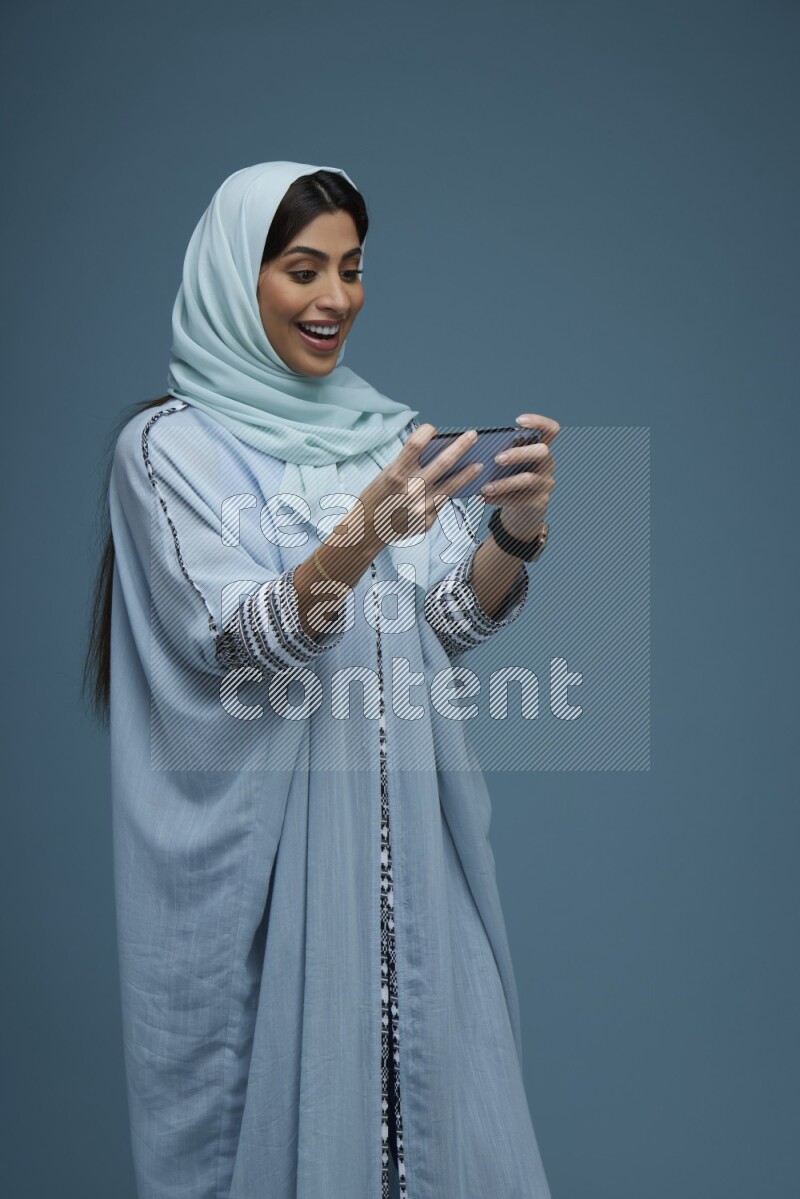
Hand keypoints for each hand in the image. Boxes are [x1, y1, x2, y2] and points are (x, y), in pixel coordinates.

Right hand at [351, 424, 483, 552]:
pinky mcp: (426, 522)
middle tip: (473, 436)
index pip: (416, 443)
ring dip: (468, 474)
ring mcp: (421, 508)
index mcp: (396, 474)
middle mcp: (410, 490)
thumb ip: (408, 465)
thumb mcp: (386, 476)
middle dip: (461, 446)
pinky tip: (457, 489)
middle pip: (443, 462)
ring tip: (479, 465)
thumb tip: (435, 451)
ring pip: (451, 486)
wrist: (367, 531)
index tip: (433, 428)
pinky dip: (448, 494)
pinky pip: (441, 503)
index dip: (426, 431)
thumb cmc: (376, 498)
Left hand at [481, 413, 559, 539]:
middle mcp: (547, 463)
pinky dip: (499, 498)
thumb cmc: (512, 479)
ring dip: (504, 482)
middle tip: (497, 458)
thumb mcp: (511, 464)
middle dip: (519, 453)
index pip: (551, 430)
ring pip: (528, 479)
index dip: (539, 422)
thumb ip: (503, 453)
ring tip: (484, 487)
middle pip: (542, 451)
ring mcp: (546, 483)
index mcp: (540, 449)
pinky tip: (484, 498)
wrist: (524, 511)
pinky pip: (519, 499)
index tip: (518, 420)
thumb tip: (476, 449)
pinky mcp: (539, 501)